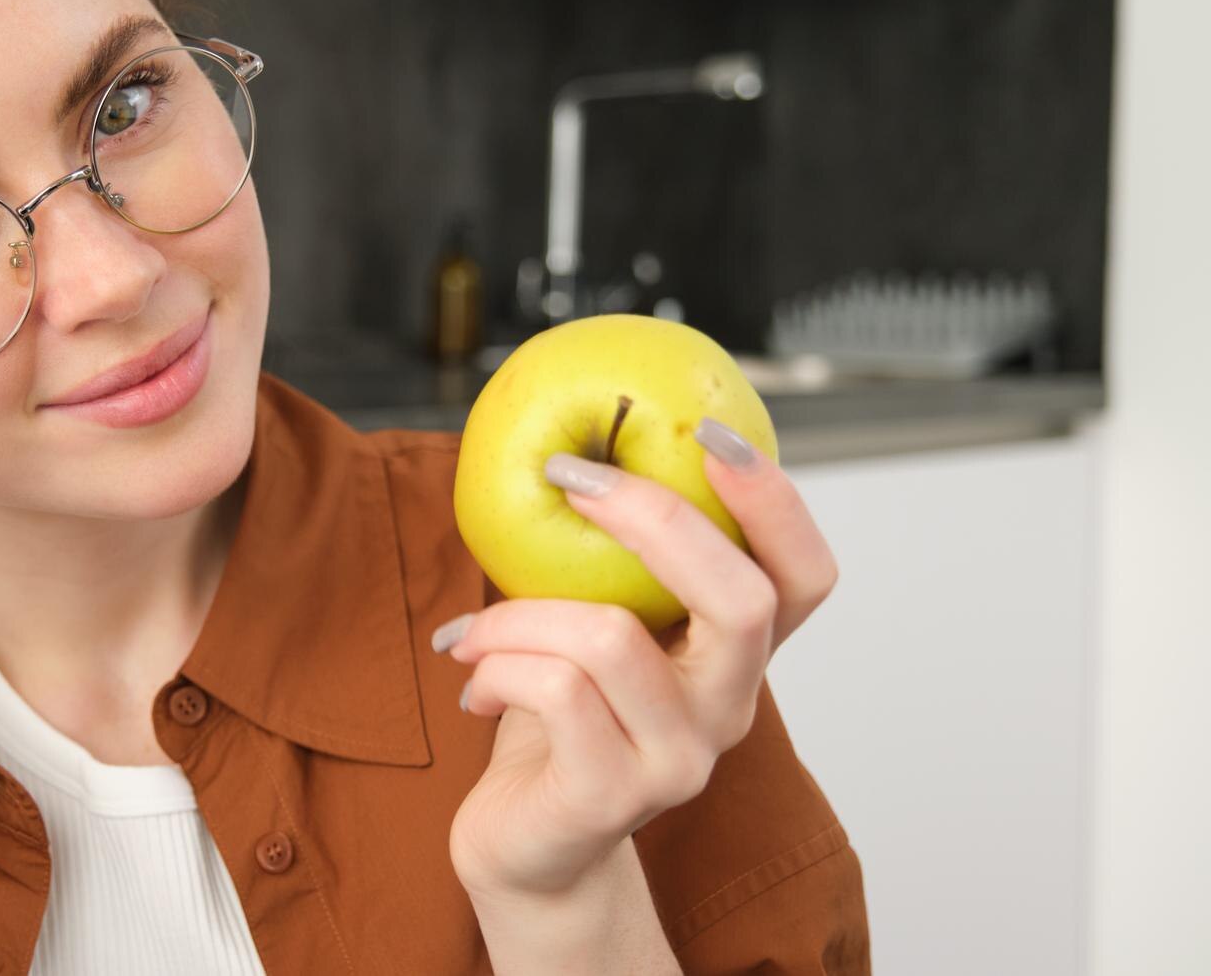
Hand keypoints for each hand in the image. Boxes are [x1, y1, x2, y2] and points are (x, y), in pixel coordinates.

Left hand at [436, 420, 839, 902]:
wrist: (524, 846)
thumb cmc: (556, 721)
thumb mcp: (592, 625)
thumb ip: (609, 560)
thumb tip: (573, 440)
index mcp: (732, 657)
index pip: (804, 578)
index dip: (775, 502)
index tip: (711, 432)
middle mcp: (727, 710)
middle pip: (740, 600)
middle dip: (651, 518)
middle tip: (566, 477)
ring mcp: (679, 760)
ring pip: (609, 638)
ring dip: (517, 612)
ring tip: (477, 632)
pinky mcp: (613, 795)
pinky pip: (554, 691)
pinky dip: (497, 663)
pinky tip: (475, 681)